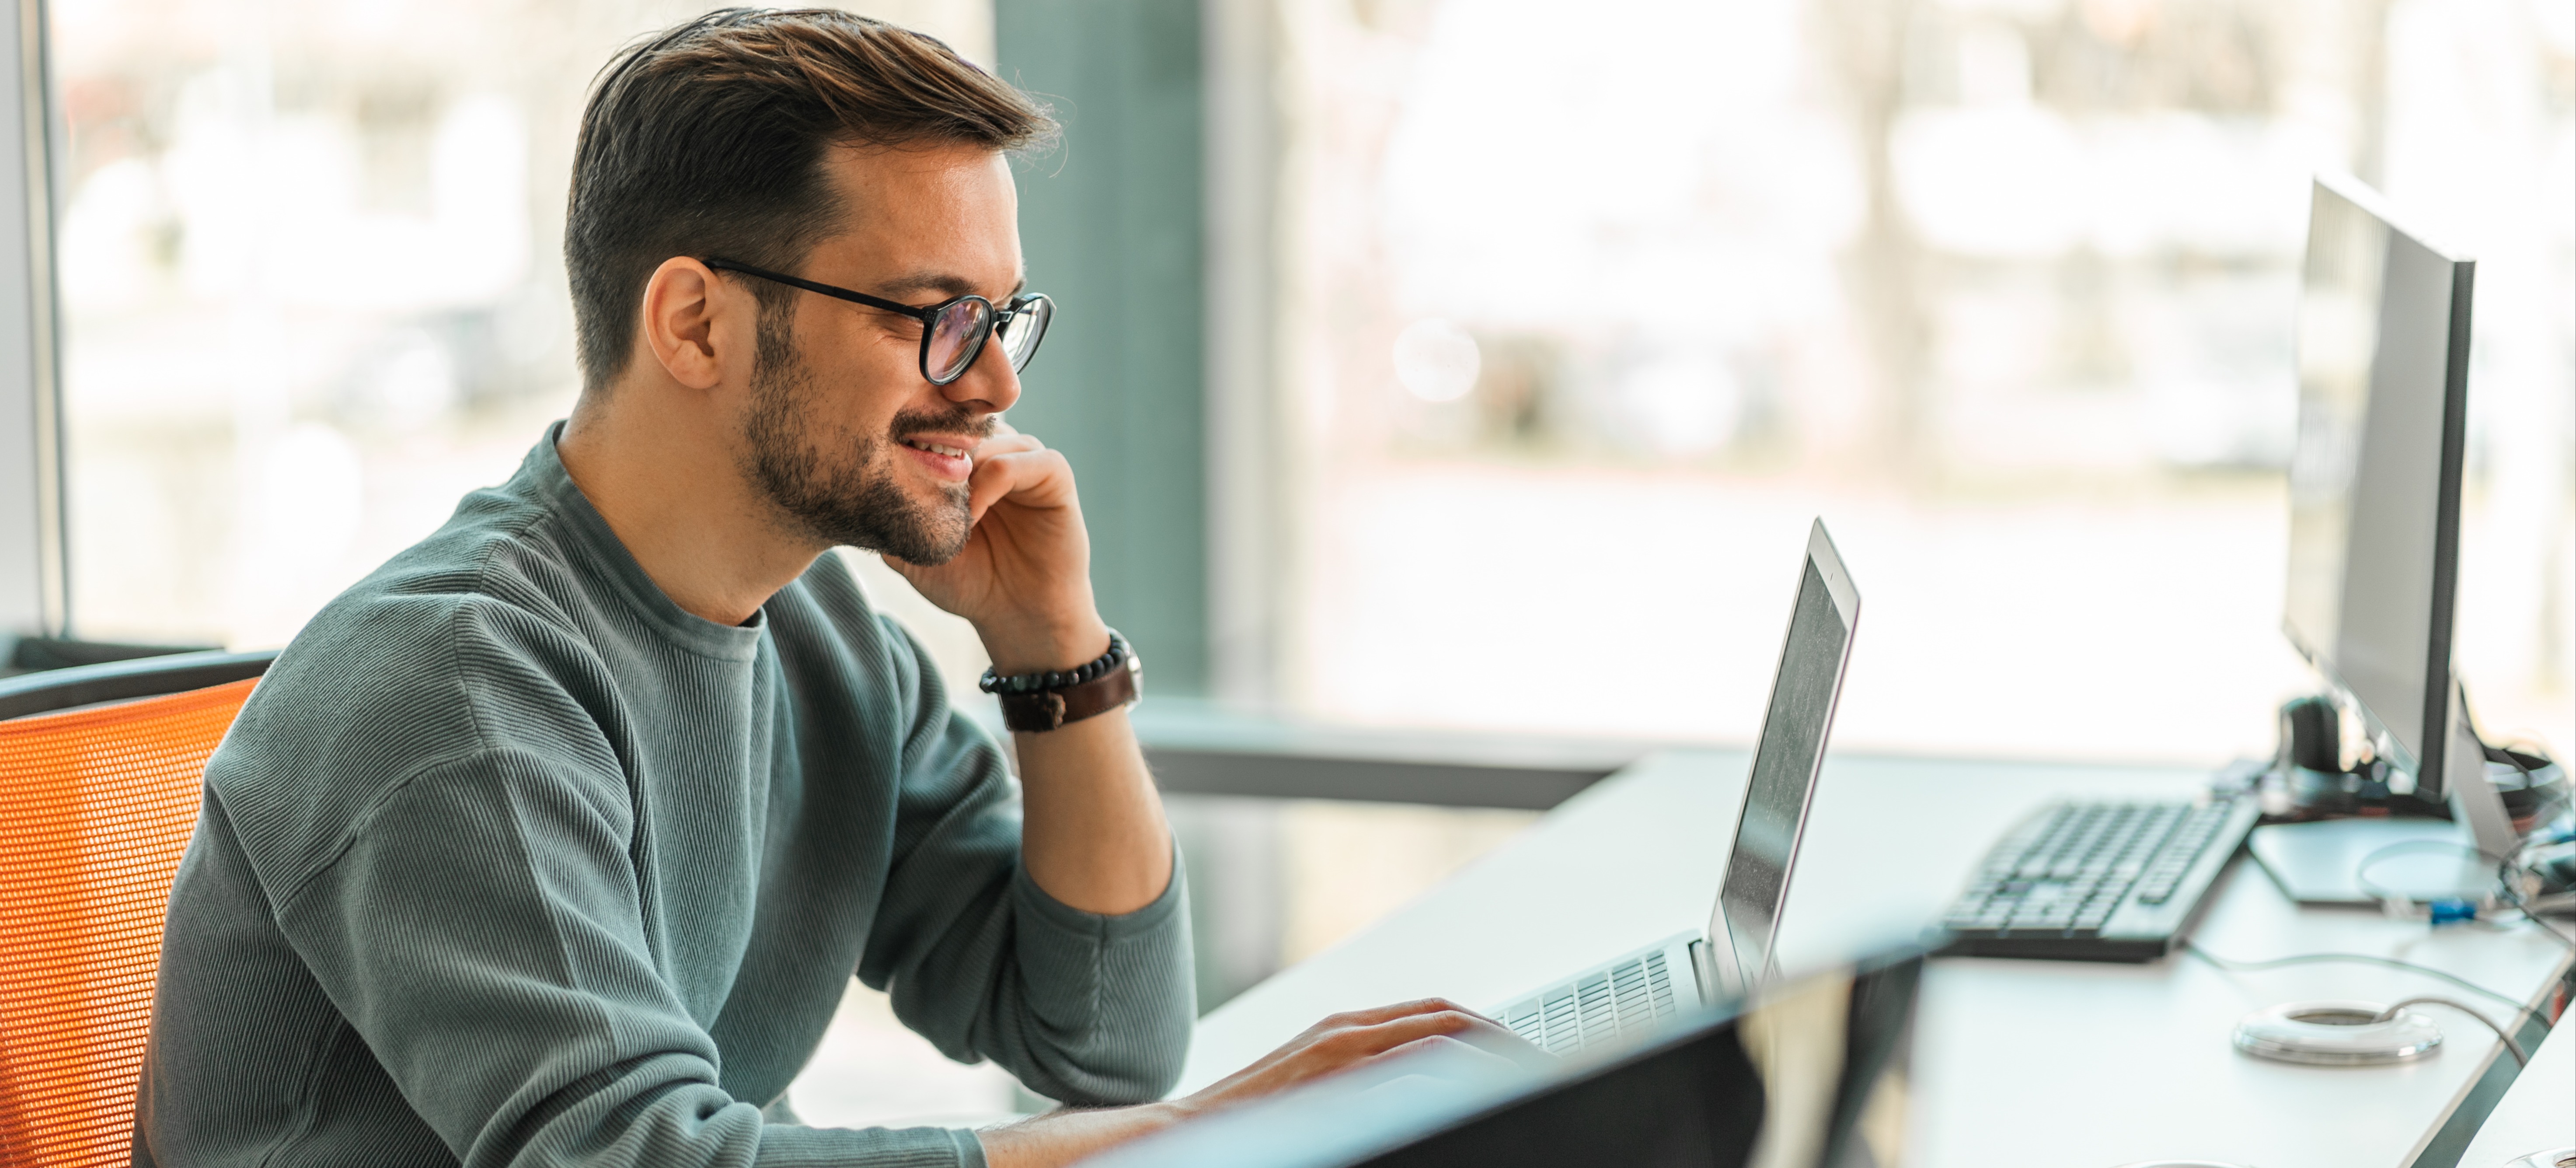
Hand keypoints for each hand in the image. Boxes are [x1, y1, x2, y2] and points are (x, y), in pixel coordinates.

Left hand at [887, 420, 1106, 672]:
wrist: (1016, 617)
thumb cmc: (968, 583)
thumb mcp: (912, 550)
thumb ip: (888, 518)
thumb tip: (851, 488)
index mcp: (966, 462)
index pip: (938, 422)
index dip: (915, 438)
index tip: (891, 468)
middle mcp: (997, 452)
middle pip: (962, 422)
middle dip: (937, 450)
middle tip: (918, 487)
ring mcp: (1027, 460)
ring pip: (990, 437)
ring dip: (964, 470)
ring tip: (950, 513)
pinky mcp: (1055, 475)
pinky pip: (1023, 458)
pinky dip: (994, 481)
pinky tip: (975, 515)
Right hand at [1168, 998, 1547, 1120]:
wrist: (1187, 1134)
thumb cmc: (1251, 1126)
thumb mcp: (1317, 1097)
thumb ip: (1362, 1087)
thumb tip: (1414, 1096)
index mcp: (1347, 1032)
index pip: (1434, 1016)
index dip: (1483, 1032)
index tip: (1521, 1057)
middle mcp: (1348, 1030)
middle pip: (1447, 1017)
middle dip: (1500, 1038)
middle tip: (1543, 1064)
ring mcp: (1339, 1048)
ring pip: (1438, 1033)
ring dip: (1488, 1052)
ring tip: (1529, 1074)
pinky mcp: (1331, 1073)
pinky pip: (1408, 1062)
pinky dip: (1451, 1073)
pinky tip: (1480, 1092)